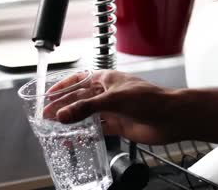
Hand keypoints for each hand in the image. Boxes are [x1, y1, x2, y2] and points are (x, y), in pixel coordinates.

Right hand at [44, 70, 181, 144]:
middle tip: (47, 114)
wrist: (171, 118)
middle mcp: (107, 93)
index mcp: (106, 80)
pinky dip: (85, 133)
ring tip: (55, 126)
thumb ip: (87, 108)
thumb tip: (64, 114)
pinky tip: (74, 137)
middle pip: (79, 98)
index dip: (63, 86)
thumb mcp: (114, 99)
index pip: (79, 80)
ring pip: (86, 114)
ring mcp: (112, 110)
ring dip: (72, 119)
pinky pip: (96, 128)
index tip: (49, 95)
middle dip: (63, 105)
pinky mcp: (117, 125)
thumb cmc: (149, 99)